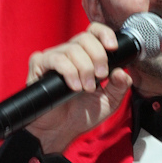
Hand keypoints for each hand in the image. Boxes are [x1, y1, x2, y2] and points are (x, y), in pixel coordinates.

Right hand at [25, 22, 131, 152]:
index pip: (94, 32)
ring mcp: (54, 57)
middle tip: (100, 77)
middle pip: (85, 38)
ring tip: (86, 88)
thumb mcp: (109, 101)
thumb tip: (122, 71)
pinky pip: (56, 59)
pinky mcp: (39, 65)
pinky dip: (69, 72)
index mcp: (87, 56)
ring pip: (72, 49)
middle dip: (98, 56)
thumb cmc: (82, 114)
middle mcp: (70, 53)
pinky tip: (74, 87)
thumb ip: (120, 86)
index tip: (113, 47)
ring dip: (84, 69)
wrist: (61, 130)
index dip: (104, 34)